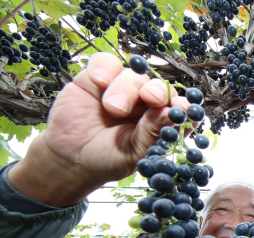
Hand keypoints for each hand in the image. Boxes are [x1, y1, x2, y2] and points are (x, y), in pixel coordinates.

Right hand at [8, 52, 189, 206]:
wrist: (70, 158)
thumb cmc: (107, 158)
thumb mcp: (132, 154)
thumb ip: (151, 134)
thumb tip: (171, 114)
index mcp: (161, 122)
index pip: (181, 108)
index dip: (183, 106)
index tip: (178, 109)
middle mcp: (146, 103)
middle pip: (159, 87)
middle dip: (157, 90)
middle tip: (150, 98)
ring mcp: (122, 89)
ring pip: (134, 75)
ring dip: (125, 88)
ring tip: (112, 108)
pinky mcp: (97, 79)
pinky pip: (106, 63)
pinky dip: (104, 68)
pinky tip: (99, 81)